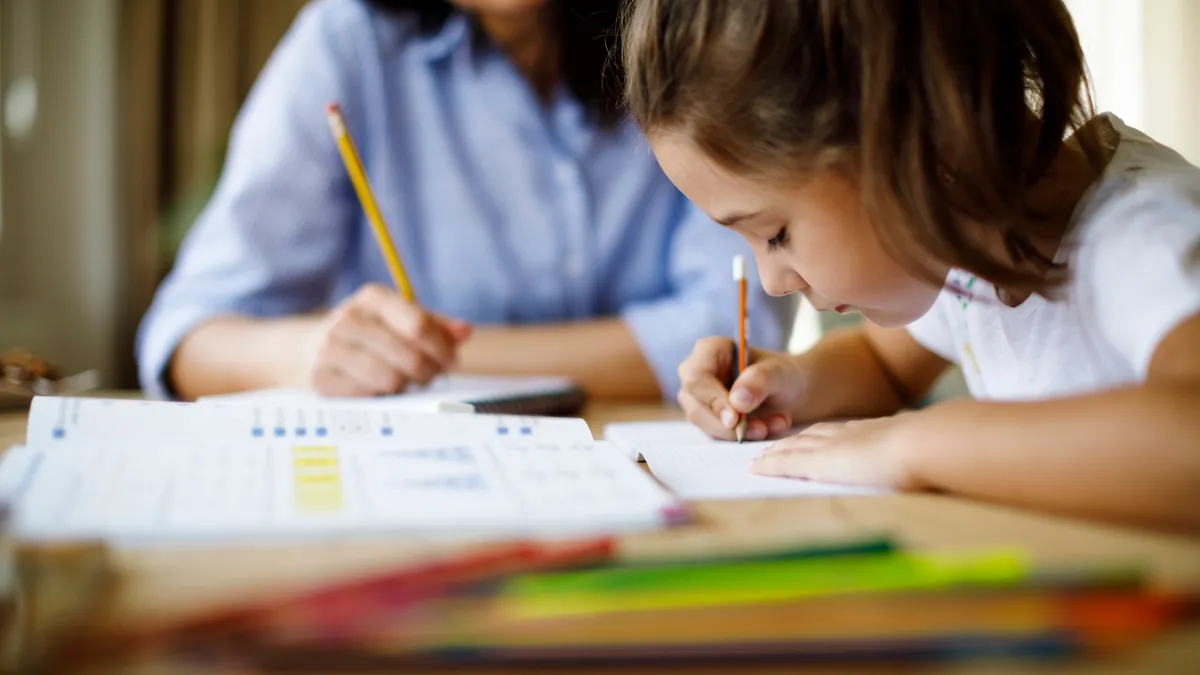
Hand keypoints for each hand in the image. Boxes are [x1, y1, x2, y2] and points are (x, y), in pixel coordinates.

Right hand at [303, 284, 472, 395]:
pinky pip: (369, 395)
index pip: (419, 325)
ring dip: (406, 385)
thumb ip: (435, 325)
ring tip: (405, 381)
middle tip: (430, 376)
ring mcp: (330, 348)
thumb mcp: (399, 319)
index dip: (442, 348)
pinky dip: (381, 396)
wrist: (308, 350)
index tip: (450, 361)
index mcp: (373, 297)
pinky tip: (380, 388)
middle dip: (429, 371)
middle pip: (410, 355)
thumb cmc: (369, 334)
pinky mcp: (321, 377)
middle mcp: (348, 318)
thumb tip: (464, 332)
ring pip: (392, 379)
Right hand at [676, 337, 804, 440]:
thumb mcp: (779, 372)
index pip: (696, 378)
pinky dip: (746, 436)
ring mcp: (700, 400)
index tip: (735, 419)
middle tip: (763, 429)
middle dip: (731, 425)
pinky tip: (769, 426)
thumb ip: (760, 381)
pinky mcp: (708, 420)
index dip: (712, 400)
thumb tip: (737, 401)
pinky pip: (720, 436)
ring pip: (708, 426)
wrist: (790, 391)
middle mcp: (697, 375)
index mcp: (708, 351)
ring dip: (743, 432)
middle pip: (697, 408)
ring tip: (776, 424)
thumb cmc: (781, 373)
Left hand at [749, 414, 922, 488]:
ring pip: (794, 447)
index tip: (811, 441)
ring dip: (776, 452)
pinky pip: (787, 462)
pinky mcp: (821, 462)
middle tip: (774, 447)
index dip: (822, 437)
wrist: (926, 443)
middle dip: (792, 442)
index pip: (840, 433)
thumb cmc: (936, 451)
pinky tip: (755, 468)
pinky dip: (770, 464)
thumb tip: (939, 464)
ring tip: (760, 458)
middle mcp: (849, 434)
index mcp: (875, 432)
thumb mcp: (928, 450)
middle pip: (812, 436)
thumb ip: (922, 456)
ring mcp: (833, 447)